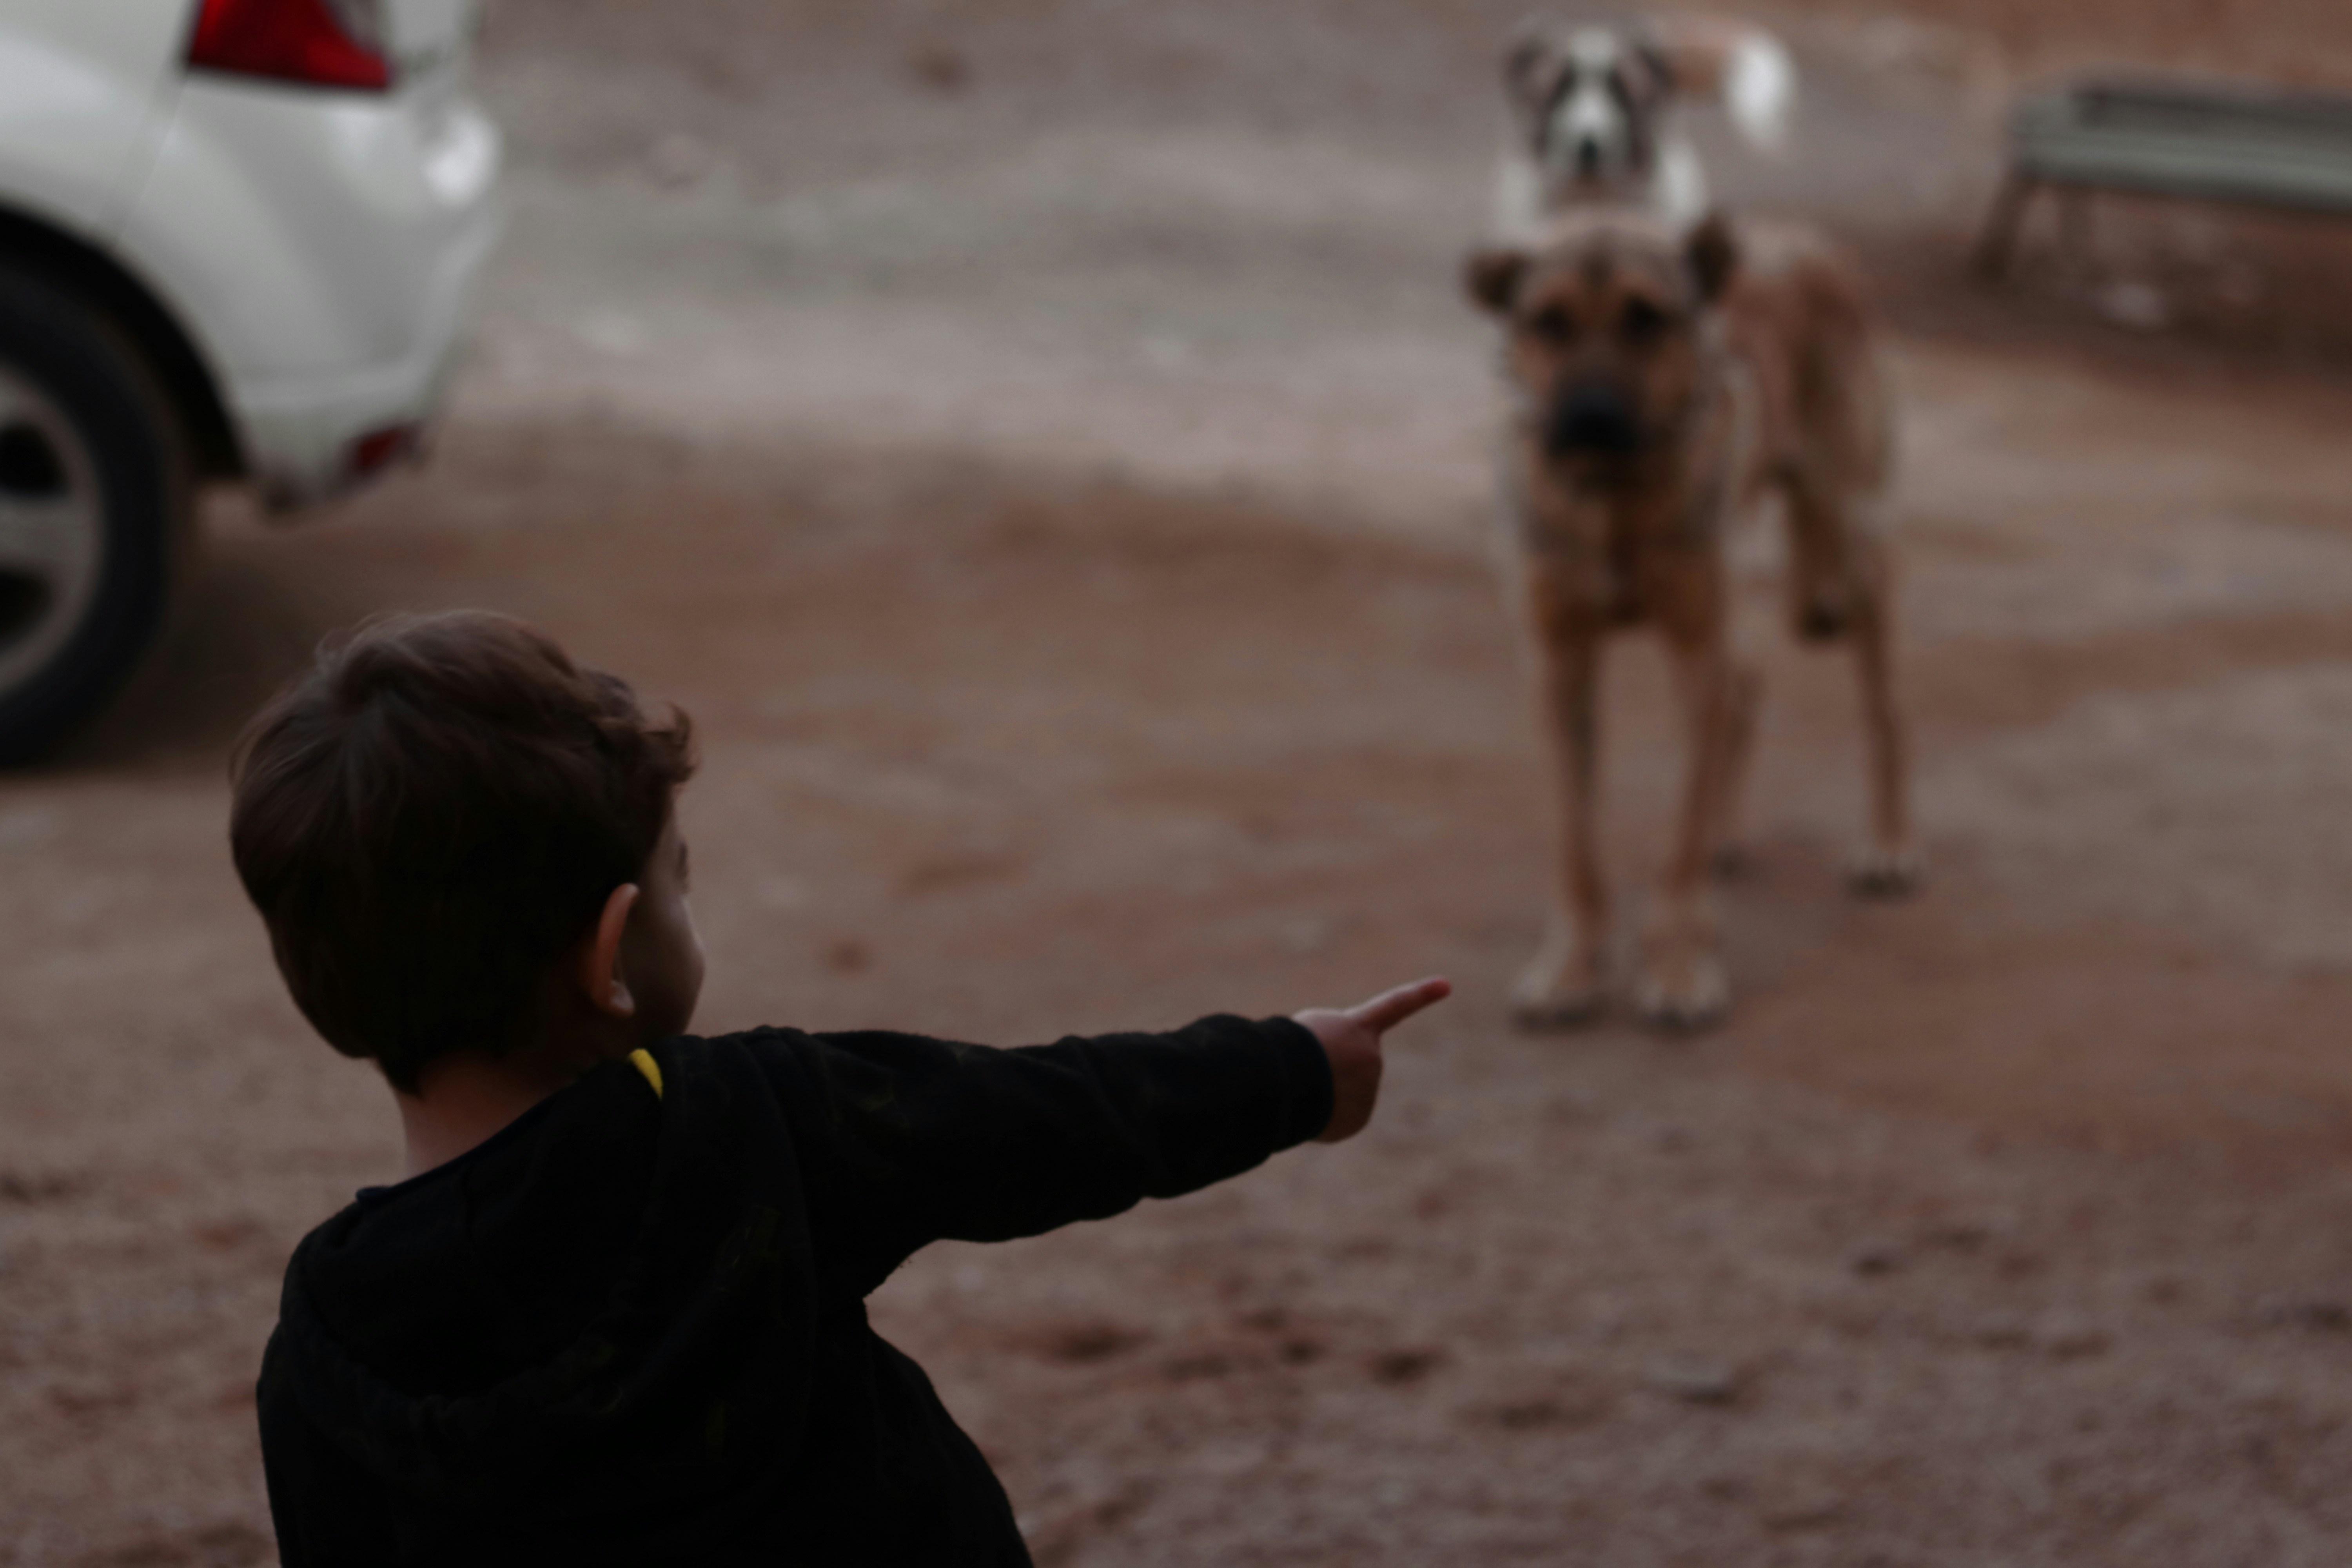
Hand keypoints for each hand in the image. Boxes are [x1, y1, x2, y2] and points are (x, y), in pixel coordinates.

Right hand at [1293, 976, 1450, 1143]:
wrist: (1288, 1077)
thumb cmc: (1288, 1048)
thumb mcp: (1309, 1034)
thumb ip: (1335, 1052)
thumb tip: (1339, 1090)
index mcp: (1359, 1027)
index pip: (1394, 1006)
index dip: (1420, 995)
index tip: (1446, 984)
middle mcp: (1372, 1058)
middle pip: (1347, 1065)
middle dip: (1325, 1069)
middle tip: (1305, 1068)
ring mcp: (1367, 1090)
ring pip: (1340, 1093)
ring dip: (1320, 1092)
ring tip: (1305, 1087)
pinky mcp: (1358, 1119)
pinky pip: (1337, 1117)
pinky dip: (1321, 1116)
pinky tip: (1309, 1108)